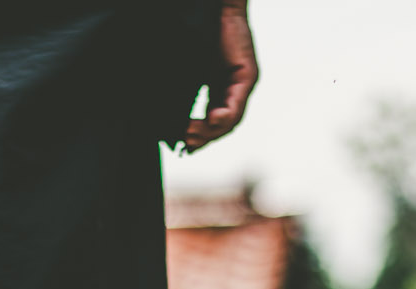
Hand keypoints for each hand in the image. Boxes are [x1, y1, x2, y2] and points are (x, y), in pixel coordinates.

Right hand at [185, 3, 257, 151]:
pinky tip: (213, 118)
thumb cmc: (200, 34)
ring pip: (232, 119)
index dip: (201, 137)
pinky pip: (238, 102)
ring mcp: (243, 83)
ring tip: (193, 132)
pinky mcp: (248, 74)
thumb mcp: (189, 72)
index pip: (213, 121)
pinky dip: (226, 114)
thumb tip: (168, 118)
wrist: (215, 9)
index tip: (186, 147)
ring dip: (213, 130)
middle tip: (187, 142)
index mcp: (220, 88)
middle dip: (205, 137)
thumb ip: (184, 93)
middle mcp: (234, 89)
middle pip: (223, 126)